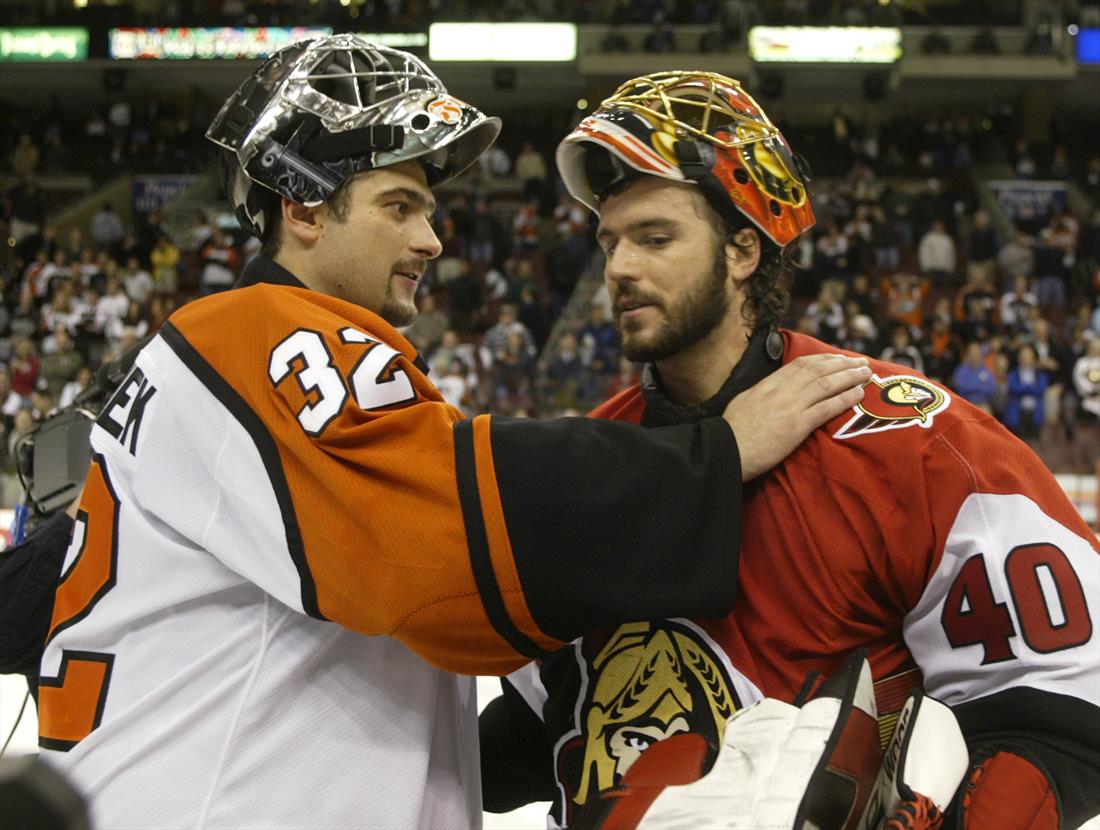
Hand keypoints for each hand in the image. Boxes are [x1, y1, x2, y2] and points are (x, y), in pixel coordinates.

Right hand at [724, 354, 868, 480]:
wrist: (725, 449)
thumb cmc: (731, 432)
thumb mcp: (743, 402)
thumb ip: (761, 394)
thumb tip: (770, 392)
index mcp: (767, 384)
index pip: (800, 365)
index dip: (823, 359)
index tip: (838, 357)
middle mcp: (781, 390)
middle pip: (818, 370)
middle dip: (842, 364)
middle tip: (861, 362)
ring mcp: (790, 406)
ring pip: (827, 385)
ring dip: (850, 377)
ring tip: (867, 374)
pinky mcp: (797, 425)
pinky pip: (827, 408)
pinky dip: (845, 399)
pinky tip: (858, 394)